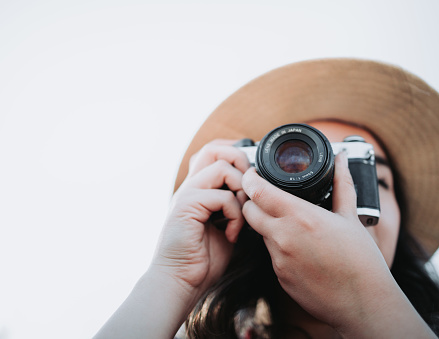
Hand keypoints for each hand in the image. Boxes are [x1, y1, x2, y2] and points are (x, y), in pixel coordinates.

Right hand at [150, 140, 249, 303]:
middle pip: (215, 149)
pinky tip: (231, 234)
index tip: (250, 175)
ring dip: (241, 191)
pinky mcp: (187, 206)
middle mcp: (191, 187)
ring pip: (223, 167)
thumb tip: (254, 196)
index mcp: (198, 190)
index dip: (234, 153)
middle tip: (247, 192)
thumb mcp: (224, 227)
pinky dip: (235, 215)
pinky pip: (223, 196)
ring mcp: (187, 194)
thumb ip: (234, 208)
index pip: (212, 152)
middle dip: (240, 163)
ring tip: (240, 217)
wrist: (179, 281)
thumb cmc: (201, 259)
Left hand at [242, 152, 432, 336]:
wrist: (364, 304)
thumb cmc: (361, 260)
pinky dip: (279, 247)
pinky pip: (271, 255)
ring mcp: (279, 260)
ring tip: (292, 225)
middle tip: (266, 196)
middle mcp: (283, 237)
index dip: (250, 179)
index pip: (257, 191)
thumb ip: (342, 184)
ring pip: (260, 233)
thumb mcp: (351, 217)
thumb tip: (341, 158)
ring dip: (267, 225)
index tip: (253, 174)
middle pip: (249, 211)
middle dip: (252, 200)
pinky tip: (300, 250)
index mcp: (300, 217)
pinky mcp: (279, 278)